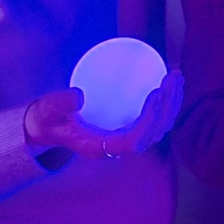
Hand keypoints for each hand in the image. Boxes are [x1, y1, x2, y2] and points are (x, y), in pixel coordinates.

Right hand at [23, 71, 183, 162]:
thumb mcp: (46, 112)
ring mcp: (128, 139)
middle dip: (168, 107)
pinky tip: (168, 76)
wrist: (51, 127)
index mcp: (101, 148)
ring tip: (176, 75)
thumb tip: (79, 95)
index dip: (148, 121)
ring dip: (172, 102)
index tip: (155, 93)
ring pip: (160, 126)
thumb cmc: (49, 119)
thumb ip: (60, 105)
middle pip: (153, 133)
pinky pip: (155, 116)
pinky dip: (165, 98)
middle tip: (171, 78)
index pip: (133, 141)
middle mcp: (119, 147)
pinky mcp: (132, 129)